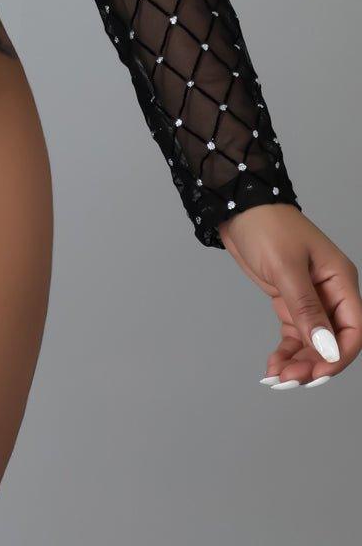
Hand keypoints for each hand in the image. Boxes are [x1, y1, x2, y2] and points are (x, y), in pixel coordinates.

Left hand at [216, 203, 359, 388]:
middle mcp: (330, 292)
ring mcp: (311, 298)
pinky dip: (287, 352)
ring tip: (277, 378)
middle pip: (333, 341)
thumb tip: (328, 348)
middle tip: (289, 380)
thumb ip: (306, 308)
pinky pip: (296, 335)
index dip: (339, 355)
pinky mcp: (290, 301)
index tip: (317, 373)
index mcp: (340, 280)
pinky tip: (273, 365)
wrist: (238, 207)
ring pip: (313, 343)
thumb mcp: (286, 267)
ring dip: (299, 363)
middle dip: (314, 364)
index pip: (353, 328)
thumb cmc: (267, 226)